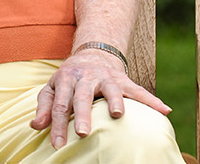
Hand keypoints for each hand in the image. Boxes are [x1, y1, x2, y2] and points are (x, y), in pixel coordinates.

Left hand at [30, 49, 171, 148]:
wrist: (93, 54)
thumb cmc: (70, 79)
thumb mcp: (53, 88)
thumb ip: (44, 107)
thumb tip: (35, 127)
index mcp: (65, 80)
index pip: (59, 105)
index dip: (57, 125)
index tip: (57, 144)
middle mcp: (85, 78)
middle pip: (82, 97)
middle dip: (81, 115)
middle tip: (81, 132)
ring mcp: (105, 78)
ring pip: (110, 89)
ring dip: (114, 101)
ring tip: (117, 114)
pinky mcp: (123, 80)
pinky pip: (139, 90)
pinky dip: (151, 100)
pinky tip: (164, 110)